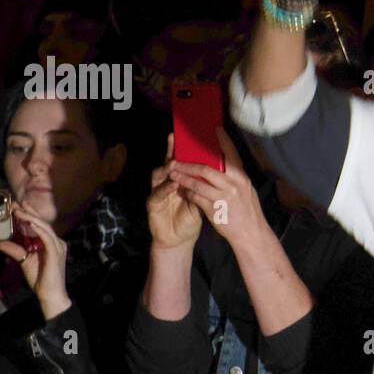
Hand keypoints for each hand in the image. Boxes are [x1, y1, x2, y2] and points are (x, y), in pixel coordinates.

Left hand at [0, 205, 70, 320]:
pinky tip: (29, 223)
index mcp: (50, 243)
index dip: (29, 215)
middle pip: (42, 223)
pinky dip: (38, 229)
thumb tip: (0, 243)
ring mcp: (57, 247)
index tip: (17, 208)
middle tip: (17, 203)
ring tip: (20, 210)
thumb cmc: (41, 279)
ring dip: (31, 218)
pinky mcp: (55, 252)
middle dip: (29, 212)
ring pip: (44, 227)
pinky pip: (46, 237)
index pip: (39, 226)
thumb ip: (15, 250)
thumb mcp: (24, 261)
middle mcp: (56, 242)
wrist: (50, 294)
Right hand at [147, 134, 202, 251]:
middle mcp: (166, 181)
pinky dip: (165, 189)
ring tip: (174, 163)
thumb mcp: (201, 199)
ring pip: (159, 175)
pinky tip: (172, 184)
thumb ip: (205, 184)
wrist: (179, 239)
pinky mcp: (152, 204)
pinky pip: (157, 194)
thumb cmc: (190, 217)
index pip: (182, 160)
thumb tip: (221, 166)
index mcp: (179, 179)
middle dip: (171, 151)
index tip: (189, 134)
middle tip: (175, 139)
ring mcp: (157, 191)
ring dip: (167, 168)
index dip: (183, 147)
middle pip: (168, 162)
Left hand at [168, 128, 268, 250]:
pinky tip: (182, 191)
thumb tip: (222, 164)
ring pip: (197, 183)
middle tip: (176, 160)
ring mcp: (223, 198)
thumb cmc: (248, 211)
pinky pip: (196, 198)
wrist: (251, 234)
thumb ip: (234, 177)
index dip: (222, 141)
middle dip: (189, 163)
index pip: (231, 155)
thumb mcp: (246, 190)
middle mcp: (233, 185)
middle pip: (207, 169)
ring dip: (183, 177)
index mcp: (241, 178)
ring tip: (172, 173)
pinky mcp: (214, 210)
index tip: (215, 129)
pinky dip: (187, 193)